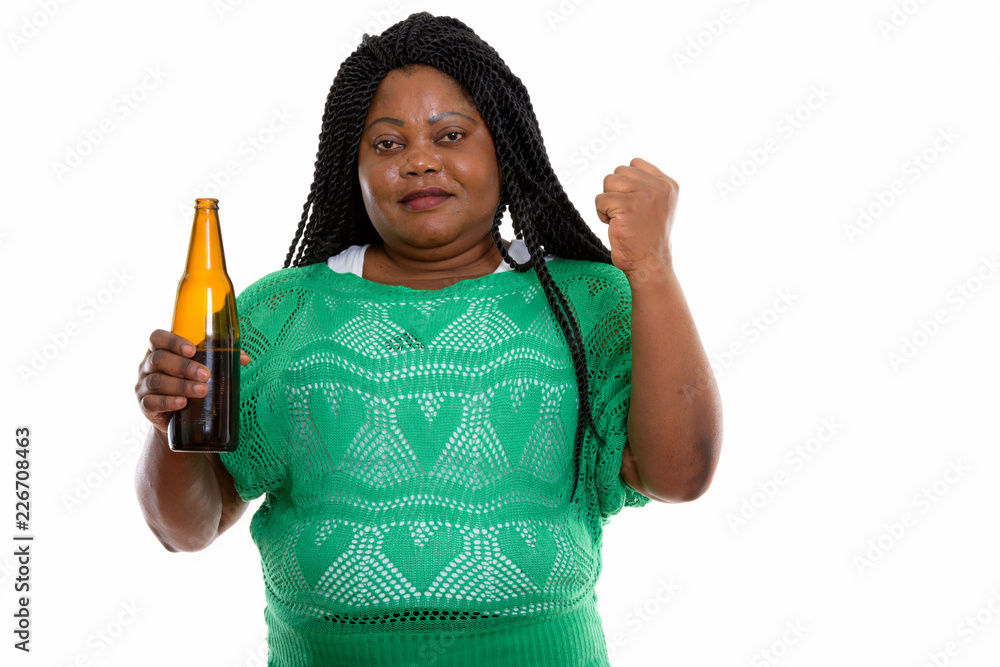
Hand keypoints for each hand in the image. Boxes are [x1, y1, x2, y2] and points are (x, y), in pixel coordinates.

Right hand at [135, 329, 250, 432]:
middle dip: (184, 366)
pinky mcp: (144, 405)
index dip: (173, 341)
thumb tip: (243, 358)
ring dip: (181, 386)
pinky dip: (168, 402)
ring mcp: (143, 385)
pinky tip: (183, 403)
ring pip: (157, 381)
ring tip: (202, 390)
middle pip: (159, 359)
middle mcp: (147, 365)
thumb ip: (220, 358)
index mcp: (160, 350)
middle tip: (206, 374)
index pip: (157, 337)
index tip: (192, 349)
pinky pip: (152, 402)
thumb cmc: (189, 383)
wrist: (175, 416)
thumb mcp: (201, 367)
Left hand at [595, 157, 678, 276]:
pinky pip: (600, 199)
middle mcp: (659, 186)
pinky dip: (601, 214)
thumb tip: (620, 173)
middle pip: (619, 172)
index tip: (632, 205)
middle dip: (615, 192)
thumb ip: (646, 186)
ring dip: (608, 201)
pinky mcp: (627, 206)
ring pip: (608, 181)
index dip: (626, 183)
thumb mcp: (657, 206)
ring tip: (620, 218)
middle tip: (626, 214)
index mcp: (668, 184)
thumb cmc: (647, 238)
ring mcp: (644, 195)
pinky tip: (615, 226)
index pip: (635, 164)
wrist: (650, 264)